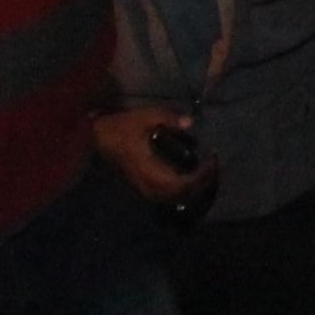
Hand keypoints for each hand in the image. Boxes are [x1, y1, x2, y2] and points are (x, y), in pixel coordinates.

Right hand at [92, 105, 215, 211]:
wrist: (99, 137)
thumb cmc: (123, 126)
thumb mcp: (146, 116)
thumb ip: (169, 119)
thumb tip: (190, 123)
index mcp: (150, 170)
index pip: (182, 184)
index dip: (201, 176)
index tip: (212, 159)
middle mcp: (149, 184)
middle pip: (181, 195)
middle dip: (202, 183)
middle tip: (214, 164)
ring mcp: (145, 188)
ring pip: (174, 198)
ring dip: (193, 188)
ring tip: (206, 170)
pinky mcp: (143, 186)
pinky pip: (167, 195)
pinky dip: (183, 189)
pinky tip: (191, 174)